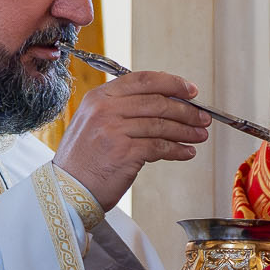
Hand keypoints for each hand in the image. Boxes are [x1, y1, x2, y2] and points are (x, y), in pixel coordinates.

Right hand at [52, 69, 209, 211]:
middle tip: (202, 117)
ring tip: (199, 135)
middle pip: (157, 101)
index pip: (143, 79)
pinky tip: (186, 152)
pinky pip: (159, 146)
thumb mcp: (93, 123)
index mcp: (99, 97)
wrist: (66, 190)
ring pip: (161, 124)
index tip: (190, 90)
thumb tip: (164, 104)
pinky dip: (177, 150)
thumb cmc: (82, 161)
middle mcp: (105, 109)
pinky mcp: (124, 153)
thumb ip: (121, 110)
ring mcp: (114, 130)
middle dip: (186, 110)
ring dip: (186, 130)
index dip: (172, 83)